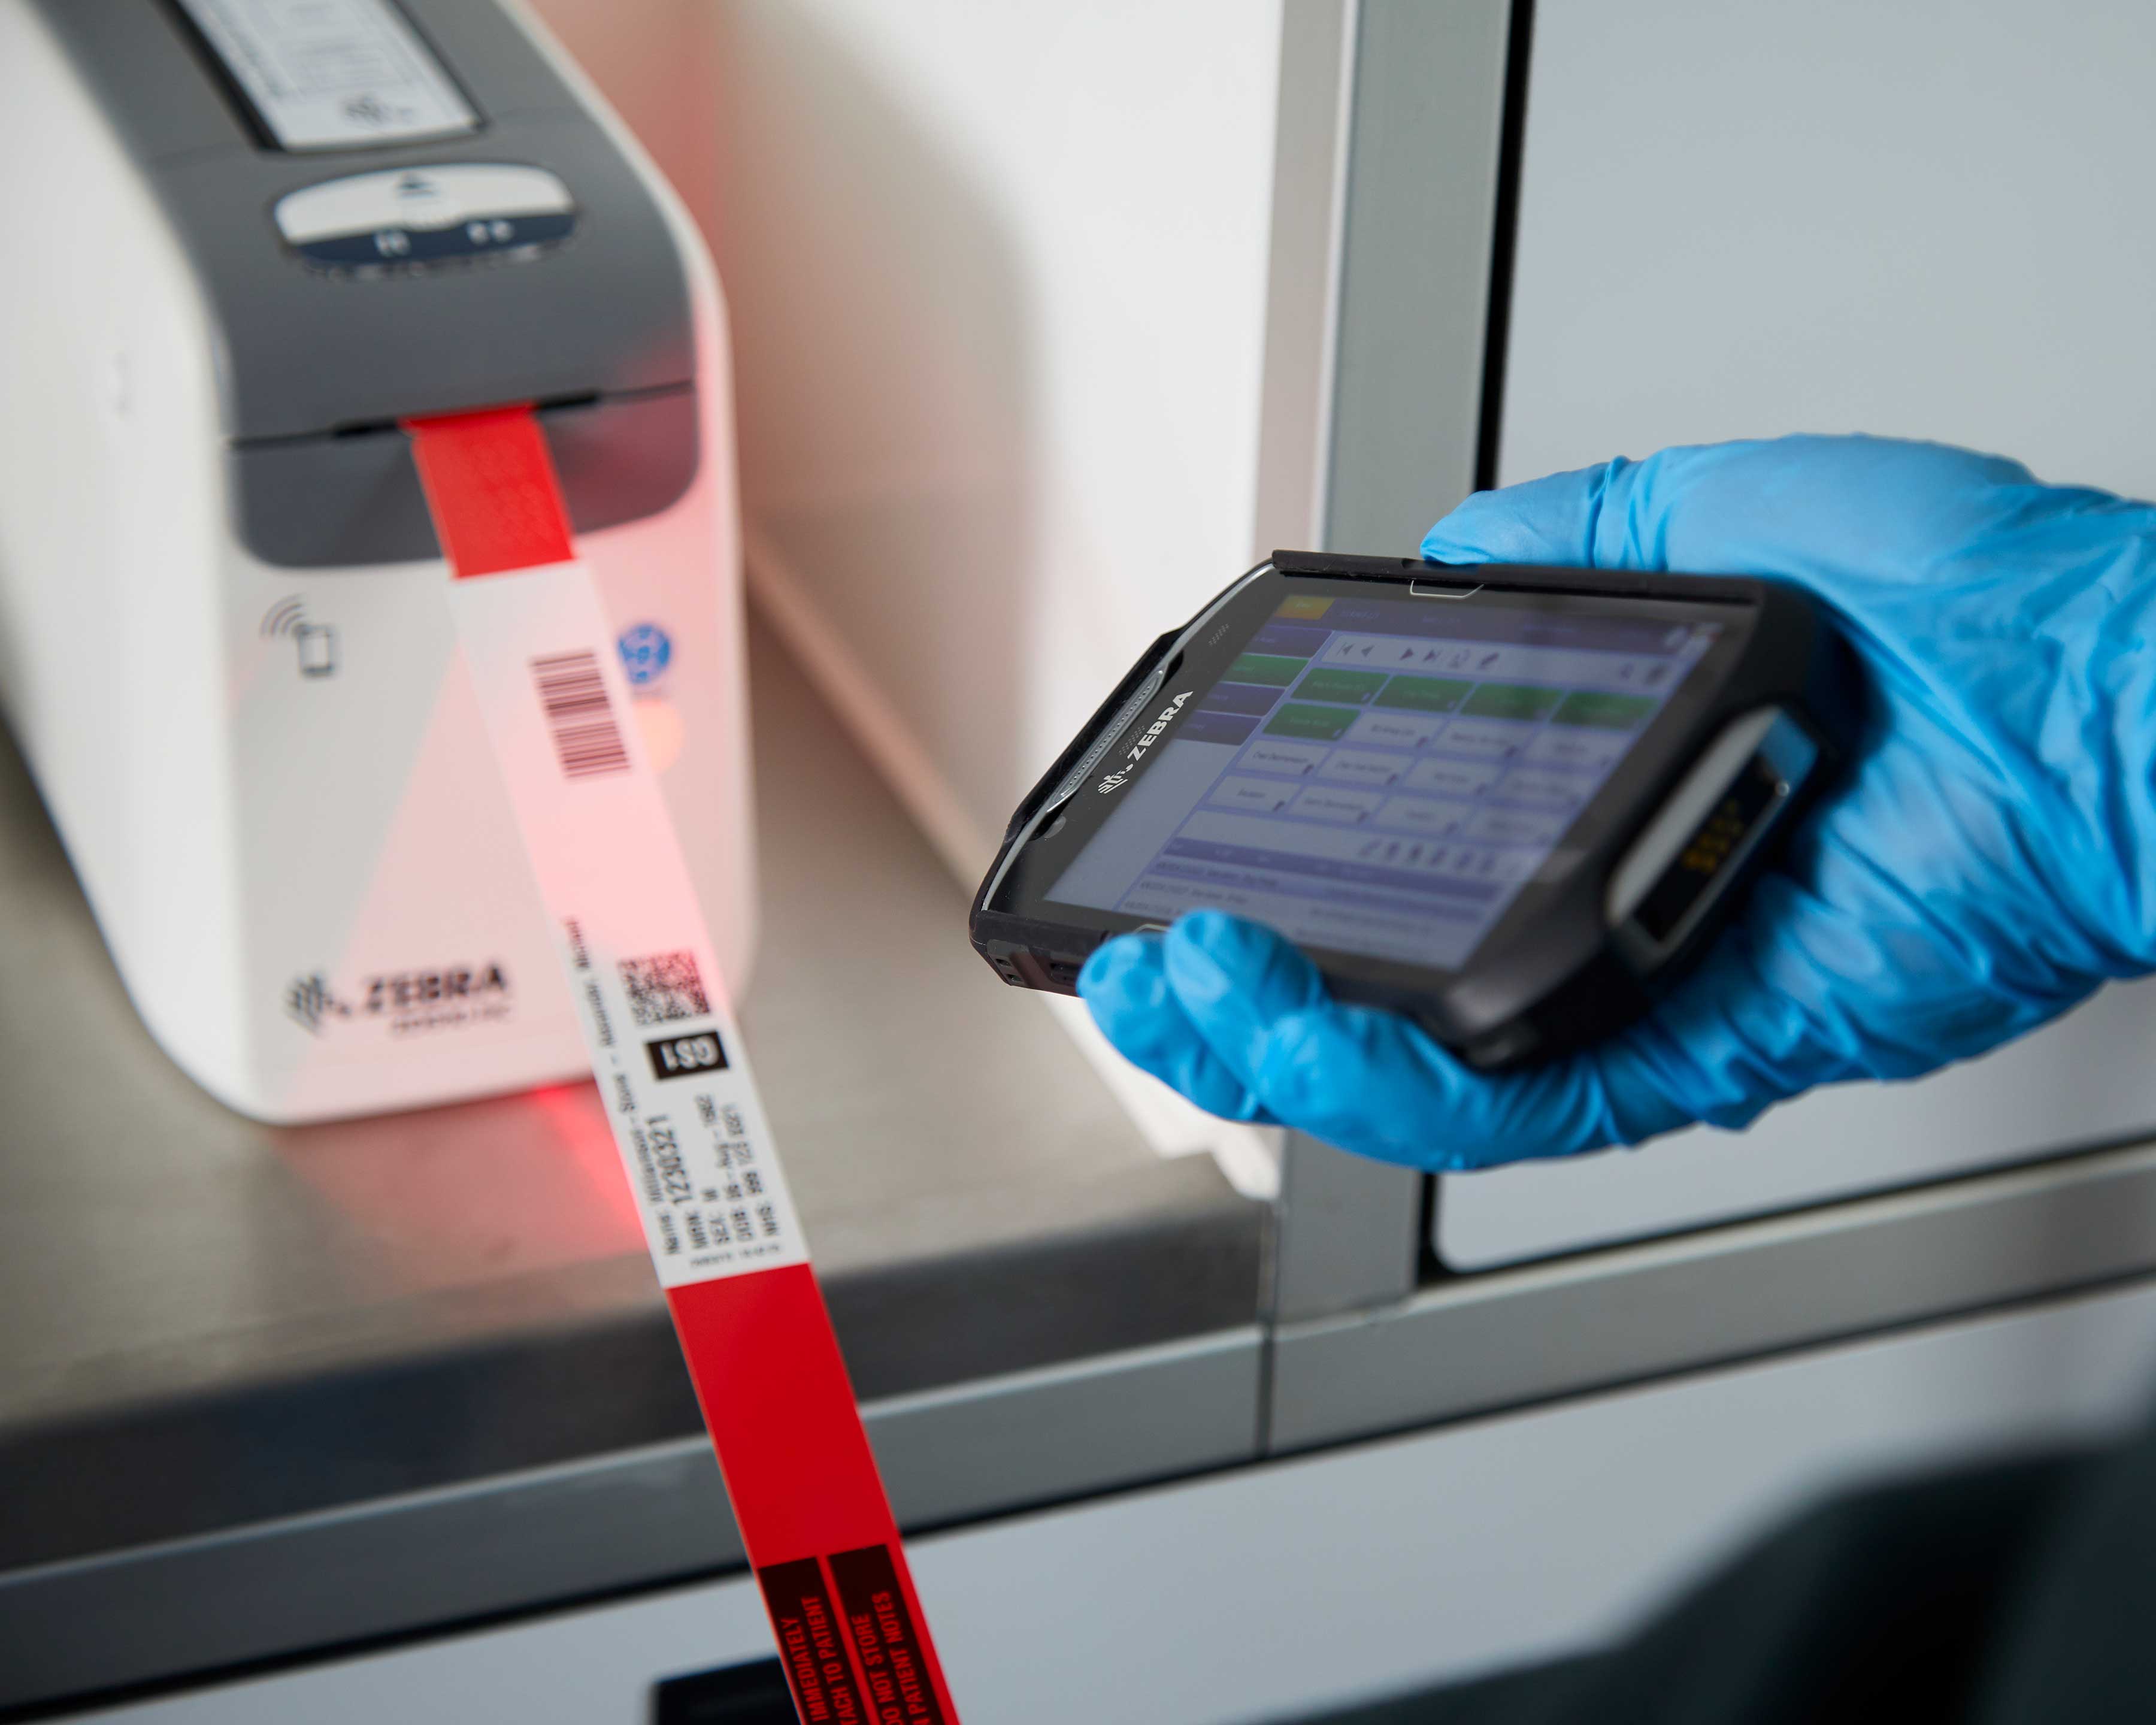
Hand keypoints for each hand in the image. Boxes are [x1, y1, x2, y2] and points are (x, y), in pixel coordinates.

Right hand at [1079, 436, 2155, 1170]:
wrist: (2105, 687)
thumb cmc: (1970, 606)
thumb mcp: (1727, 516)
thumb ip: (1578, 532)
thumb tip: (1457, 547)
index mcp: (1604, 799)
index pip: (1400, 861)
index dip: (1274, 867)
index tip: (1184, 839)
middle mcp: (1610, 912)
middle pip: (1380, 992)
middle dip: (1231, 994)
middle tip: (1139, 961)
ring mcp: (1645, 995)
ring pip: (1418, 1072)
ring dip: (1272, 1043)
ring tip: (1177, 989)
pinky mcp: (1693, 1052)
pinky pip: (1518, 1099)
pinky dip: (1388, 1075)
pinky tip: (1292, 1021)